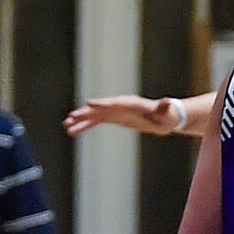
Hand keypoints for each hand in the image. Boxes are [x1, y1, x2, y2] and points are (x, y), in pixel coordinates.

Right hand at [64, 95, 184, 137]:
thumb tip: (167, 101)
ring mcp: (115, 111)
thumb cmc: (166, 117)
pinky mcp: (113, 117)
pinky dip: (85, 126)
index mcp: (131, 104)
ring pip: (94, 115)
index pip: (115, 103)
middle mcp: (120, 105)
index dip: (102, 103)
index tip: (89, 104)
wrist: (164, 117)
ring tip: (66, 125)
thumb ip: (163, 109)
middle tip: (71, 117)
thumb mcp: (166, 115)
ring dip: (81, 120)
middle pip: (100, 108)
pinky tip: (72, 131)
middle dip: (86, 112)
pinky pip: (96, 121)